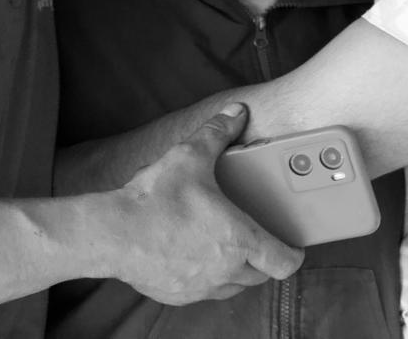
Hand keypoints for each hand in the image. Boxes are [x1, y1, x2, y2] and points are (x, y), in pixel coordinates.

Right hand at [109, 104, 302, 304]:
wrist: (113, 233)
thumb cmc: (156, 199)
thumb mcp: (190, 155)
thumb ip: (218, 131)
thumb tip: (236, 111)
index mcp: (239, 240)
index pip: (284, 262)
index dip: (294, 254)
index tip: (292, 244)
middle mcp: (226, 270)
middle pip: (261, 274)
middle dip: (263, 258)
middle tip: (256, 236)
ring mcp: (202, 287)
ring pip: (234, 286)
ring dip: (237, 269)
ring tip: (226, 244)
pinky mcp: (178, 295)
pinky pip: (204, 290)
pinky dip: (207, 275)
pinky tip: (193, 252)